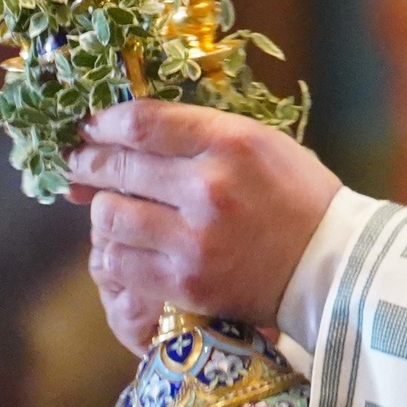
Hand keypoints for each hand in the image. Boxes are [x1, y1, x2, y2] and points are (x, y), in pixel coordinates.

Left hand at [68, 101, 341, 354]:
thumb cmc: (295, 196)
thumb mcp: (259, 143)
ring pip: (111, 216)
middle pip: (121, 165)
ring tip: (106, 208)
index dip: (105, 122)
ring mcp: (195, 239)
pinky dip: (112, 252)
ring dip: (101, 209)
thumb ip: (200, 133)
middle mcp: (209, 187)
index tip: (90, 125)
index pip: (143, 123)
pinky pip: (121, 262)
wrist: (331, 266)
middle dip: (88, 162)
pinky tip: (119, 246)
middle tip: (75, 162)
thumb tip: (132, 130)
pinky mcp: (187, 283)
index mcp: (230, 142)